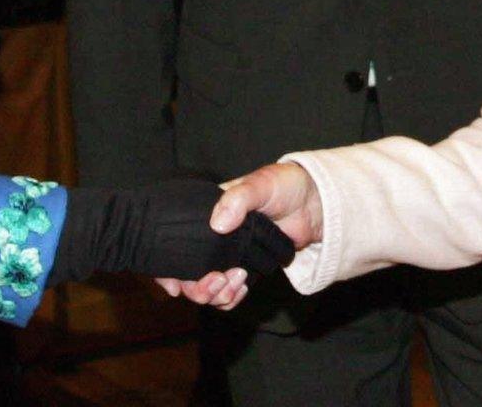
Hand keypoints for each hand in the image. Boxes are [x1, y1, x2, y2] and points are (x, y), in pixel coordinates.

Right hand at [164, 165, 323, 308]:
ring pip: (206, 287)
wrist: (315, 204)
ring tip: (237, 281)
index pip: (173, 243)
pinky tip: (242, 287)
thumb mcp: (259, 184)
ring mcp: (227, 255)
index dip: (166, 268)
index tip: (173, 285)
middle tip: (217, 282)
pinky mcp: (245, 268)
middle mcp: (211, 238)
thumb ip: (237, 200)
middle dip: (196, 287)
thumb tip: (217, 224)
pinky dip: (231, 297)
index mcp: (205, 214)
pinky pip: (228, 292)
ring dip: (216, 294)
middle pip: (186, 273)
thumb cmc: (284, 185)